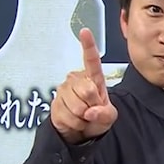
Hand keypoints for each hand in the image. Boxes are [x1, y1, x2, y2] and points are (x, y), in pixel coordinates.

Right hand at [50, 28, 117, 144]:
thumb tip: (91, 112)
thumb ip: (105, 114)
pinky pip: (67, 117)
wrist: (81, 131)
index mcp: (93, 78)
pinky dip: (74, 124)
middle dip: (92, 105)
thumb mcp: (109, 117)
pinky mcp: (54, 103)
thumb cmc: (97, 117)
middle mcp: (77, 80)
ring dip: (82, 117)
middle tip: (92, 110)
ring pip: (76, 106)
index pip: (91, 60)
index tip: (85, 32)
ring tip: (83, 116)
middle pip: (87, 91)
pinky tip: (74, 120)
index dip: (88, 45)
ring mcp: (64, 91)